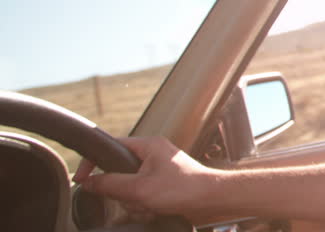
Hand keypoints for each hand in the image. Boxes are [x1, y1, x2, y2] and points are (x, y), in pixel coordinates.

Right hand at [73, 136, 219, 223]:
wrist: (212, 200)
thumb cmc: (184, 188)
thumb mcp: (140, 188)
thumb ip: (110, 184)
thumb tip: (88, 182)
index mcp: (148, 145)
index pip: (110, 147)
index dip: (93, 163)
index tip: (82, 180)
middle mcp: (152, 154)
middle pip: (118, 174)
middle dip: (125, 193)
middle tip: (138, 199)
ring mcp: (157, 171)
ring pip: (130, 189)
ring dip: (136, 203)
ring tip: (152, 206)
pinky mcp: (163, 185)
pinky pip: (142, 197)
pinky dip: (146, 207)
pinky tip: (157, 210)